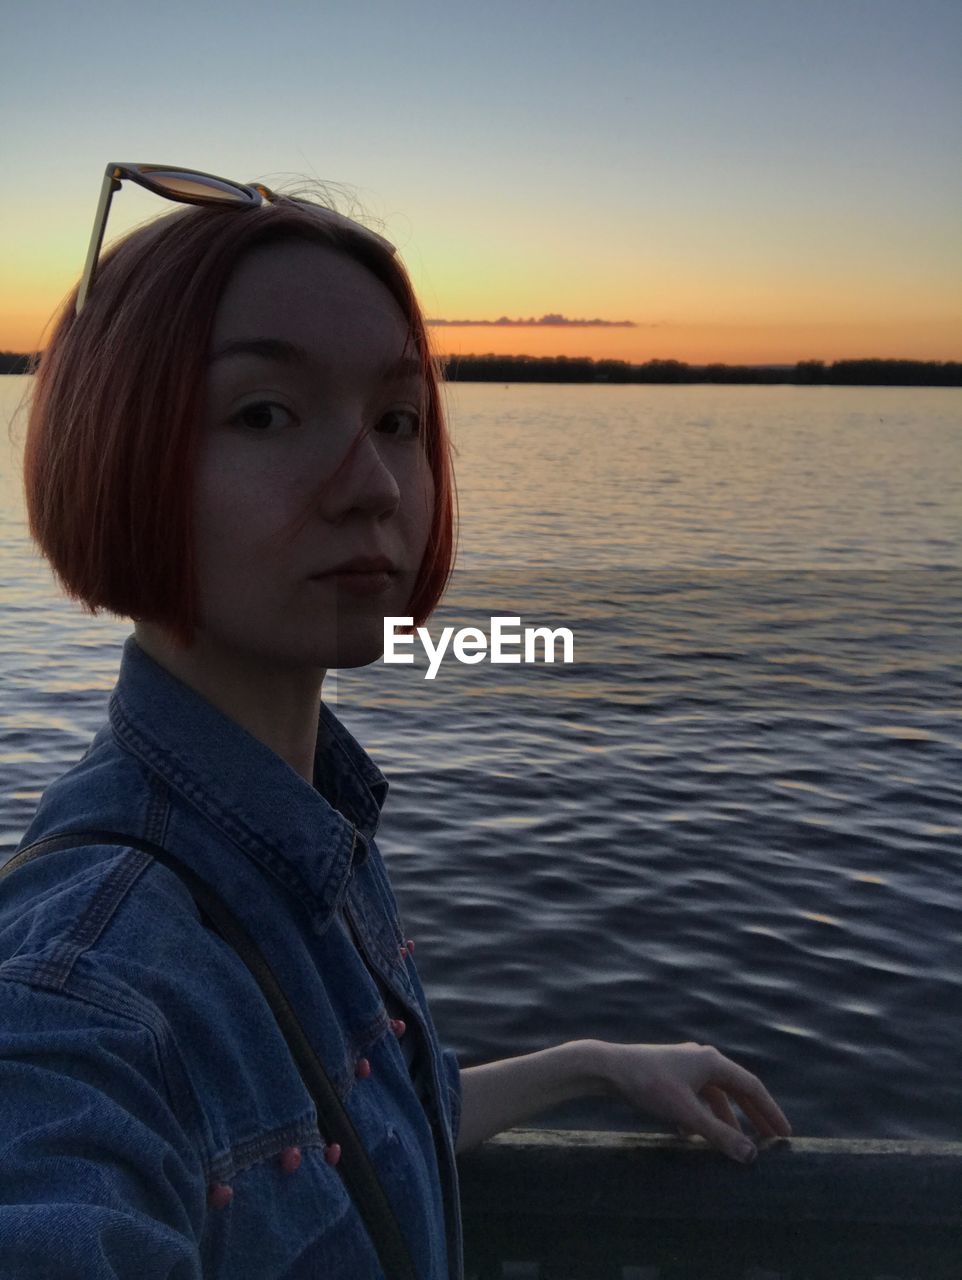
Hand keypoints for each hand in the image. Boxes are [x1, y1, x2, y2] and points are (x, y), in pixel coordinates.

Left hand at [594, 1040, 791, 1162]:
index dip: (770, 1111)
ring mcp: (685, 1066)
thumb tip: (752, 1156)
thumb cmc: (649, 1085)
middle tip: (772, 1141)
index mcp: (712, 1062)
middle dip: (754, 1116)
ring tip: (738, 1144)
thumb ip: (719, 1135)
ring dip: (727, 1120)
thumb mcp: (687, 1113)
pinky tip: (696, 1138)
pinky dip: (703, 1117)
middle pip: (736, 1090)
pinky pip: (695, 1098)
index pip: (752, 1087)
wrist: (608, 1068)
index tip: (785, 1134)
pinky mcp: (670, 1076)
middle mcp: (702, 1059)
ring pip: (715, 1096)